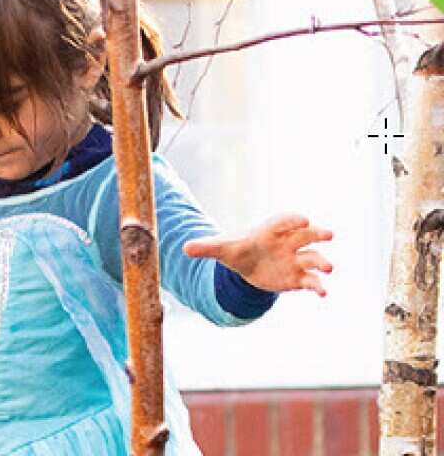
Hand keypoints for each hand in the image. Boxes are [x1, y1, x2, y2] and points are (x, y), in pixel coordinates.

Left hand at [182, 214, 333, 295]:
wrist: (247, 266)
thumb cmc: (238, 250)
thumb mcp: (221, 249)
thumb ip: (205, 247)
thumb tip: (184, 248)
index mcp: (270, 231)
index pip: (284, 221)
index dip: (293, 220)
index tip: (303, 220)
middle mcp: (287, 243)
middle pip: (307, 235)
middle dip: (318, 234)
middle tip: (329, 234)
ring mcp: (295, 260)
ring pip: (314, 258)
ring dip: (322, 263)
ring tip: (328, 269)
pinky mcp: (298, 278)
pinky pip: (311, 281)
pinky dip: (318, 286)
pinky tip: (323, 293)